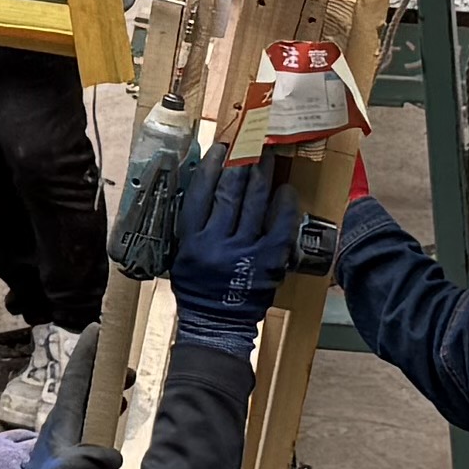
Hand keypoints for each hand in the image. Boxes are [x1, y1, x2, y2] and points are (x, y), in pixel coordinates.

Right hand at [167, 158, 322, 336]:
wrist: (217, 325)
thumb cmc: (198, 288)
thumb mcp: (183, 255)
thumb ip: (192, 224)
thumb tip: (207, 185)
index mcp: (191, 242)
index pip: (200, 194)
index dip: (211, 167)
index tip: (221, 147)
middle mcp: (216, 245)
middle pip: (229, 193)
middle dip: (241, 163)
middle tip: (251, 143)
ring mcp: (244, 253)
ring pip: (254, 204)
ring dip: (262, 176)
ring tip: (267, 157)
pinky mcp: (269, 262)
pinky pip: (279, 226)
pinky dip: (283, 206)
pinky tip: (285, 190)